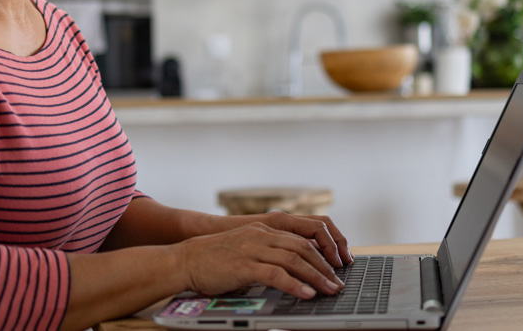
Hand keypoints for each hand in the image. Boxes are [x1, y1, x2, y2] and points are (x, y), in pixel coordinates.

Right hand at [174, 222, 344, 299]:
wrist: (185, 259)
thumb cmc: (214, 258)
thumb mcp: (246, 248)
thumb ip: (267, 253)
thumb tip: (292, 269)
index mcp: (264, 229)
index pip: (303, 235)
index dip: (324, 250)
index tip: (336, 265)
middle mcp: (262, 235)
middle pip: (304, 247)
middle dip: (325, 266)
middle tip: (338, 282)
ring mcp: (253, 248)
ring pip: (295, 259)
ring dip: (316, 276)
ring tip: (329, 290)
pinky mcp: (244, 265)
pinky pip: (276, 274)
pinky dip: (295, 284)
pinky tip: (306, 293)